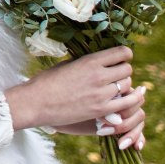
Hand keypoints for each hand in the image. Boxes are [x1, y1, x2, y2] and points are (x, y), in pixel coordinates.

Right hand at [4, 45, 144, 131]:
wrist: (36, 103)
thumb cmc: (46, 82)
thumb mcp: (66, 65)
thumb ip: (86, 63)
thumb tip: (100, 61)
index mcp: (90, 61)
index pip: (122, 53)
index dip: (124, 55)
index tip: (119, 59)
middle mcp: (99, 76)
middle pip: (127, 70)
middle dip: (123, 71)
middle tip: (115, 76)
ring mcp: (102, 94)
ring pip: (128, 86)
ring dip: (124, 86)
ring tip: (115, 89)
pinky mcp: (102, 110)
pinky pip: (127, 103)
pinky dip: (127, 100)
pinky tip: (123, 100)